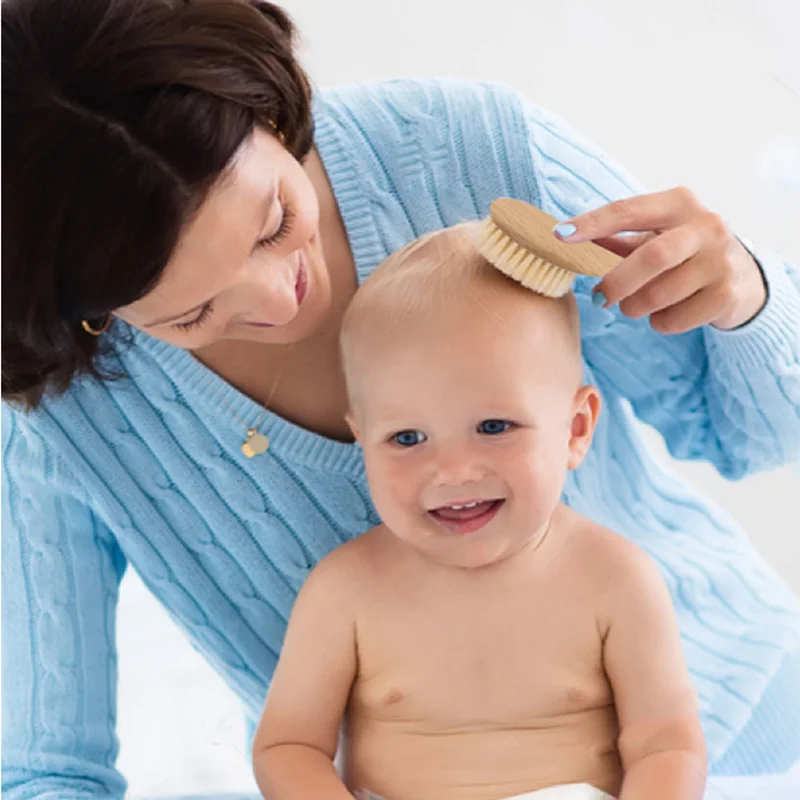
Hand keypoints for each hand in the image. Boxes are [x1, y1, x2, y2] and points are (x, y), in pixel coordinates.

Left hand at [553, 187, 766, 332]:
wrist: (743, 280)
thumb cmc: (684, 254)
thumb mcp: (655, 236)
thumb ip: (615, 238)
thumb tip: (566, 237)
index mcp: (679, 204)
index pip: (628, 211)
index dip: (592, 224)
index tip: (560, 235)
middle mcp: (706, 226)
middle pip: (652, 257)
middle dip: (617, 282)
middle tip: (599, 298)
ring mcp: (721, 261)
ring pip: (660, 294)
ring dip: (635, 306)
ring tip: (634, 305)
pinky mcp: (726, 295)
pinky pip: (674, 319)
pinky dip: (658, 322)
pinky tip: (665, 313)